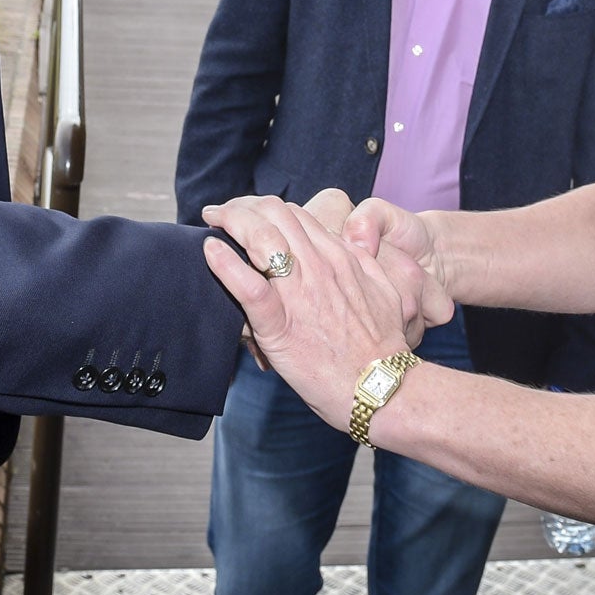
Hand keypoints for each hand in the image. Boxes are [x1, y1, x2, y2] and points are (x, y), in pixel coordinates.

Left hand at [200, 195, 449, 430]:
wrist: (381, 388)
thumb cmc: (382, 346)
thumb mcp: (384, 290)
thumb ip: (365, 260)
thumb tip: (348, 243)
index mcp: (340, 257)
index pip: (295, 214)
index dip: (265, 208)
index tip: (248, 214)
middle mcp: (319, 267)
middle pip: (274, 214)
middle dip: (242, 206)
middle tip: (221, 213)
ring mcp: (300, 295)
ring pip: (260, 237)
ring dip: (230, 221)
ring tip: (212, 221)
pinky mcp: (281, 328)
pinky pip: (250, 288)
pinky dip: (226, 265)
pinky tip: (211, 250)